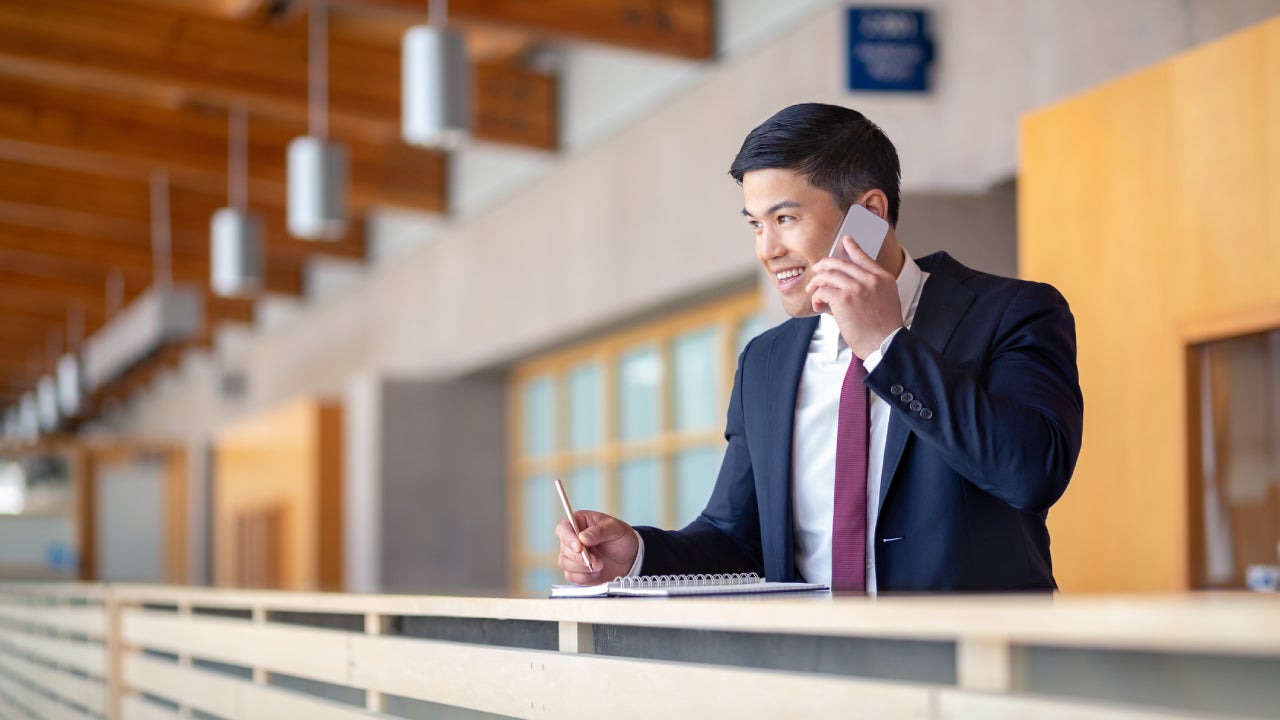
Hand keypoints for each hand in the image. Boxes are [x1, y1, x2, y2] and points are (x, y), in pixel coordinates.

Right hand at [555, 510, 639, 584]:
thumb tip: (582, 537)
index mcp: (579, 522)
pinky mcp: (576, 570)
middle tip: (596, 561)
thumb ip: (599, 531)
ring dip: (583, 568)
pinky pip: (570, 576)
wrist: (630, 558)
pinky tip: (596, 573)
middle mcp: (573, 538)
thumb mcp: (615, 529)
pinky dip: (584, 577)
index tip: (579, 547)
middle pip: (563, 548)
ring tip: (600, 565)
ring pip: (564, 563)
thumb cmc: (621, 538)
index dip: (568, 538)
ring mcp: (573, 555)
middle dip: (580, 558)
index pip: (563, 528)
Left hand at [807, 235, 902, 358]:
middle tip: (816, 270)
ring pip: (828, 275)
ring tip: (812, 291)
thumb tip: (853, 282)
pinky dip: (816, 298)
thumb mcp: (888, 299)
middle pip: (841, 263)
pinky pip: (822, 291)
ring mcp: (856, 288)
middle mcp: (870, 279)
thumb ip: (874, 286)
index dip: (852, 247)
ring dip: (816, 283)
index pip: (864, 257)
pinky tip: (818, 306)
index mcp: (883, 278)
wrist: (886, 344)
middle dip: (824, 265)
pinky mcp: (843, 299)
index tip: (845, 241)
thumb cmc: (884, 328)